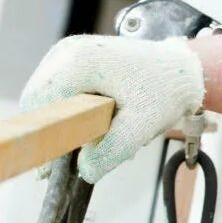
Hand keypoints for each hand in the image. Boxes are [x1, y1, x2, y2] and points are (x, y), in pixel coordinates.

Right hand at [21, 35, 204, 182]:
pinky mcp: (73, 60)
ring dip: (66, 122)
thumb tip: (83, 171)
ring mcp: (67, 53)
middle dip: (57, 130)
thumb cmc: (166, 90)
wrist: (182, 69)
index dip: (44, 137)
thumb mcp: (144, 125)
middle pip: (39, 103)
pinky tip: (99, 119)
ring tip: (100, 131)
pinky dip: (73, 111)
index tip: (53, 167)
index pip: (40, 106)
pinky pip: (60, 93)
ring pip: (48, 99)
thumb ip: (113, 150)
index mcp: (78, 62)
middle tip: (82, 152)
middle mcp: (66, 51)